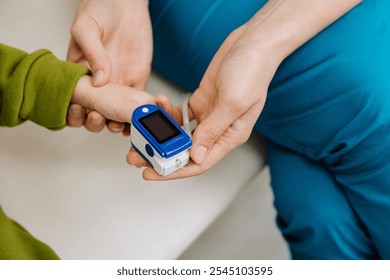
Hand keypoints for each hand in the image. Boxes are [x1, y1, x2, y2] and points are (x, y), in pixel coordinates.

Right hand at [67, 0, 151, 132]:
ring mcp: (118, 85)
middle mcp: (98, 84)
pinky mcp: (136, 82)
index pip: (74, 100)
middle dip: (95, 122)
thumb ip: (92, 53)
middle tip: (100, 117)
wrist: (125, 2)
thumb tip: (99, 80)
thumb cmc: (99, 10)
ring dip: (116, 124)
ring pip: (115, 115)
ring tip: (119, 123)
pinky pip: (137, 105)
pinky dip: (137, 116)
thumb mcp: (86, 28)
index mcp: (79, 73)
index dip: (74, 112)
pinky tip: (138, 120)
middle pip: (93, 114)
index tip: (80, 111)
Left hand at [126, 0, 360, 179]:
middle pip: (187, 152)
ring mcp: (209, 116)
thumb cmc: (252, 71)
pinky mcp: (201, 102)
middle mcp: (219, 130)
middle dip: (161, 156)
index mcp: (231, 136)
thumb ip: (214, 130)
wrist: (252, 43)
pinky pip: (179, 114)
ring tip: (139, 136)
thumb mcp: (233, 102)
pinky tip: (156, 108)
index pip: (200, 163)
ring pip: (180, 135)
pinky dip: (166, 113)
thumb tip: (196, 156)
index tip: (152, 173)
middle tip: (137, 156)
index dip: (175, 171)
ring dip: (160, 137)